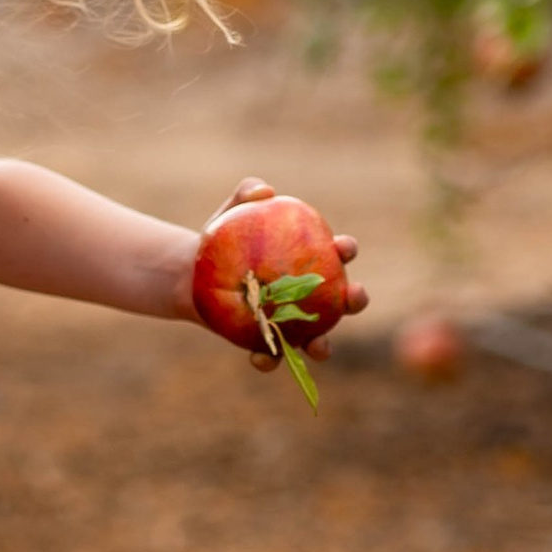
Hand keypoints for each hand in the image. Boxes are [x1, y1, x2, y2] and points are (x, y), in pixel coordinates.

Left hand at [206, 173, 368, 368]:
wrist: (195, 273)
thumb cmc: (224, 236)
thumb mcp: (231, 212)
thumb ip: (247, 193)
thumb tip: (264, 192)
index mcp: (312, 259)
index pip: (339, 252)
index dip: (346, 249)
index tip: (343, 246)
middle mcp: (311, 295)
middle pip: (343, 300)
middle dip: (355, 299)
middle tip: (352, 294)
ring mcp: (292, 322)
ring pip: (317, 338)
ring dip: (323, 344)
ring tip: (318, 345)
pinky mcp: (267, 342)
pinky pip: (273, 356)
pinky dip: (270, 360)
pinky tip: (260, 357)